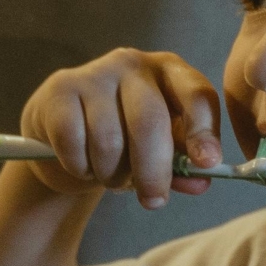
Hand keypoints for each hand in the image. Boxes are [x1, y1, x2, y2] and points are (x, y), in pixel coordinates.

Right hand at [18, 50, 222, 207]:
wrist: (66, 135)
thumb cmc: (125, 141)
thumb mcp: (160, 152)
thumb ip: (182, 166)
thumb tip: (200, 182)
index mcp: (170, 72)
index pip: (196, 94)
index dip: (204, 131)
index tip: (206, 163)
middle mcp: (133, 64)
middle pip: (150, 122)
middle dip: (153, 171)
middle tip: (153, 200)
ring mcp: (94, 73)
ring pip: (109, 140)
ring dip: (111, 174)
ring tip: (110, 175)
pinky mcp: (60, 90)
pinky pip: (74, 143)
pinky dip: (80, 166)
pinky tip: (81, 163)